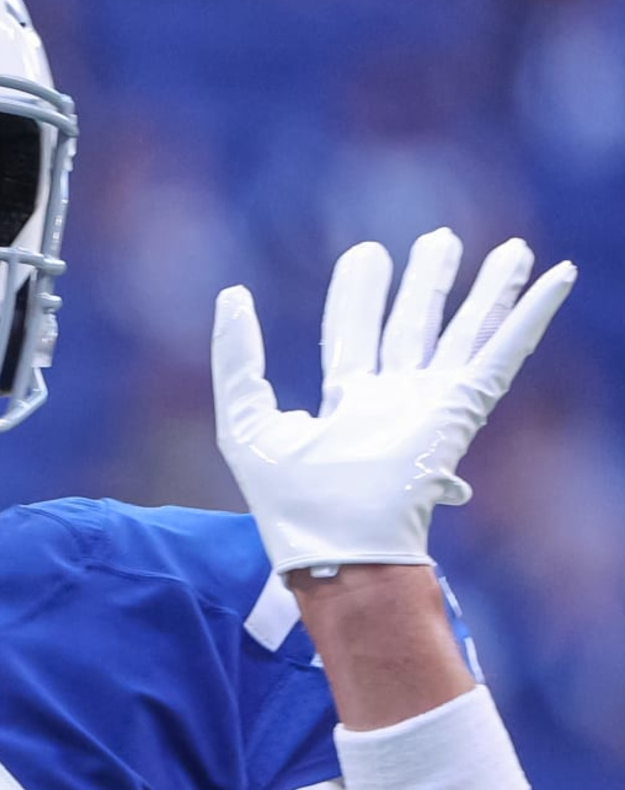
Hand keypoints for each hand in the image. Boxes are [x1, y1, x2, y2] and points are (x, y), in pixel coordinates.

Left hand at [212, 228, 574, 575]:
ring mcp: (430, 407)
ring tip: (510, 246)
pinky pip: (502, 353)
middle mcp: (391, 404)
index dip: (359, 295)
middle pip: (413, 328)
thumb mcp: (245, 423)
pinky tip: (556, 278)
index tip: (367, 254)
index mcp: (345, 407)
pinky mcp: (461, 412)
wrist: (340, 549)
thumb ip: (237, 359)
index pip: (354, 336)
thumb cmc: (289, 504)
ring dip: (485, 290)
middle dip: (426, 284)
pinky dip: (530, 314)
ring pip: (463, 334)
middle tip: (437, 240)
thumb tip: (232, 295)